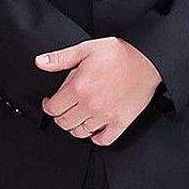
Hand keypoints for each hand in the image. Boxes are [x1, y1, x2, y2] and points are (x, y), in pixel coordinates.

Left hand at [34, 35, 161, 143]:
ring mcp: (106, 116)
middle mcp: (90, 105)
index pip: (53, 108)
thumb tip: (40, 62)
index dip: (48, 106)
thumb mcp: (86, 49)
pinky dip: (96, 137)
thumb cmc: (119, 53)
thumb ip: (61, 58)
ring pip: (81, 132)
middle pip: (64, 123)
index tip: (50, 102)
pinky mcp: (120, 122)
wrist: (148, 59)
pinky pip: (103, 140)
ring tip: (78, 117)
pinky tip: (95, 129)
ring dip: (76, 126)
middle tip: (63, 110)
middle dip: (60, 117)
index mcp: (79, 87)